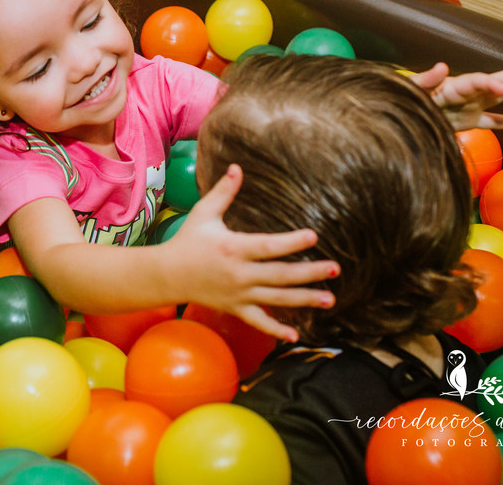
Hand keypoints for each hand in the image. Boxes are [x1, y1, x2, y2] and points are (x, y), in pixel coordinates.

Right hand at [167, 164, 338, 341]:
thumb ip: (223, 191)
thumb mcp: (204, 213)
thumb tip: (237, 167)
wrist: (167, 275)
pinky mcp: (235, 308)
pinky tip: (296, 336)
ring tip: (329, 299)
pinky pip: (258, 321)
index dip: (292, 242)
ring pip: (277, 299)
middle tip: (335, 269)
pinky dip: (276, 330)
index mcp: (233, 248)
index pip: (268, 246)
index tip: (314, 236)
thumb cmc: (187, 240)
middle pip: (280, 275)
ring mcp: (238, 294)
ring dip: (304, 299)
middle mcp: (239, 274)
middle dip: (310, 273)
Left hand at [411, 63, 502, 130]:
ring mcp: (469, 107)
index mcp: (452, 86)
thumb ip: (425, 79)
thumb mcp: (411, 89)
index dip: (490, 84)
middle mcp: (466, 94)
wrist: (396, 115)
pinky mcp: (467, 122)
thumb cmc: (402, 98)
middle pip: (495, 83)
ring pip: (500, 98)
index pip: (477, 82)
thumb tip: (441, 66)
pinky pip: (491, 121)